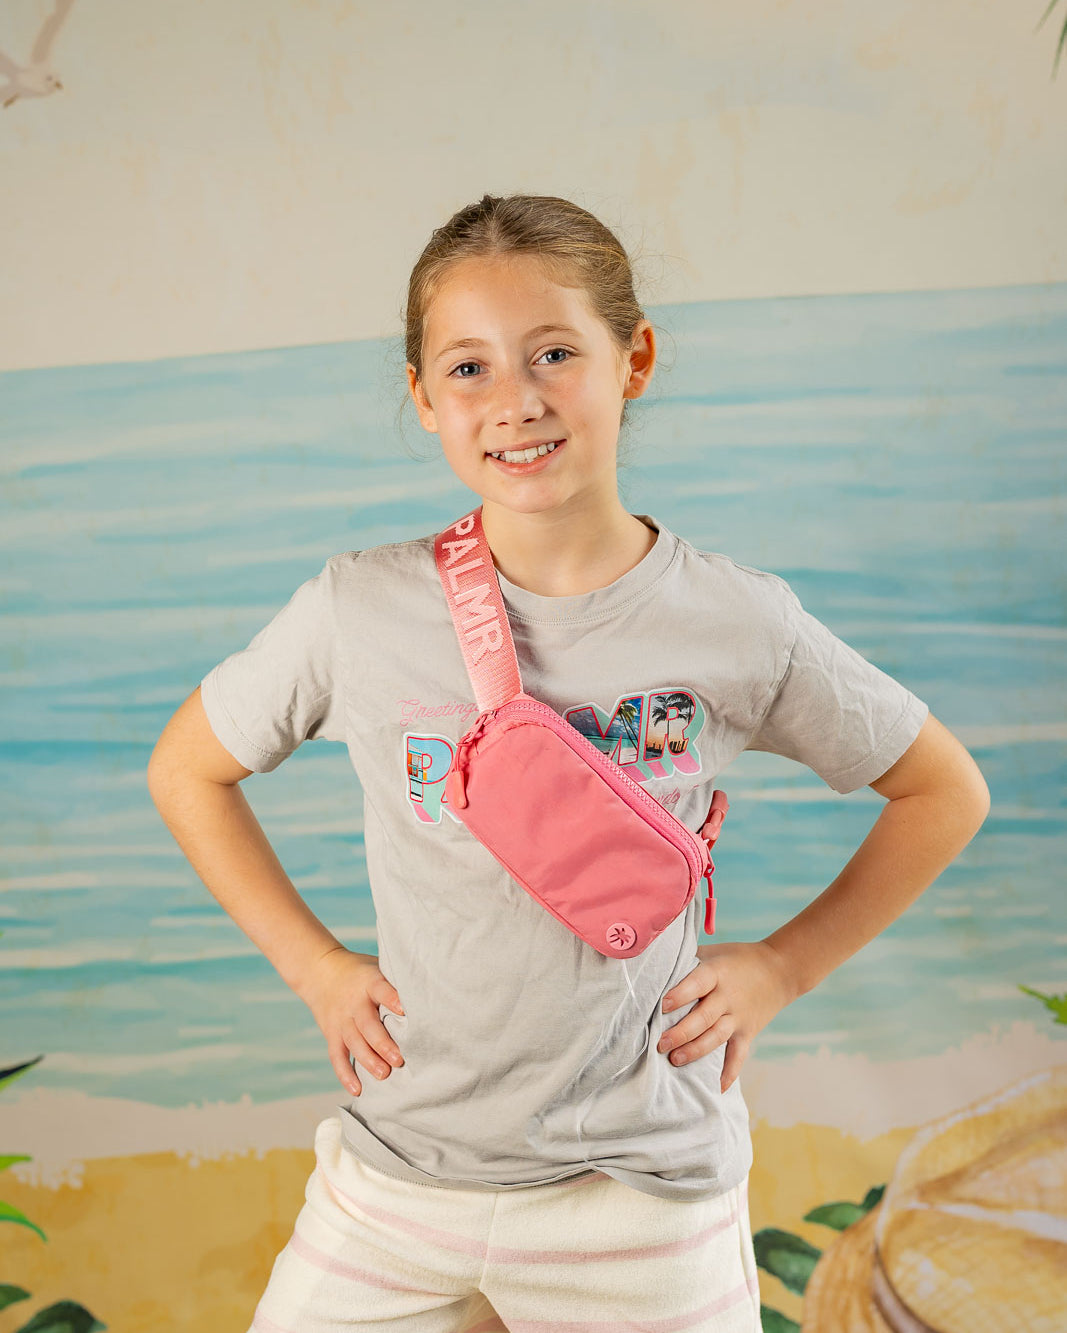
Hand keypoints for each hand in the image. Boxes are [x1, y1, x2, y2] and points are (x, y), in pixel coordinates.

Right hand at [297, 946, 405, 1096]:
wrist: (321, 972)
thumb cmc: (361, 973)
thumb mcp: (377, 967)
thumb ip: (397, 980)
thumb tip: (433, 991)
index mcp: (369, 982)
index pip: (381, 990)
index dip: (391, 999)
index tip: (404, 1010)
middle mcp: (354, 1003)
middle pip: (367, 1024)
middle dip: (382, 1043)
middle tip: (399, 1059)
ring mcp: (341, 1020)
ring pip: (353, 1042)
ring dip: (368, 1060)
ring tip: (384, 1075)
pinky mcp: (332, 1034)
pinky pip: (337, 1056)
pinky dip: (345, 1074)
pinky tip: (358, 1089)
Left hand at [657, 941, 795, 1093]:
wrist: (780, 969)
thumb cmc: (738, 958)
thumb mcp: (714, 952)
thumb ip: (688, 961)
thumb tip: (655, 967)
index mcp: (717, 973)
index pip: (698, 984)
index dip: (681, 994)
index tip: (663, 1005)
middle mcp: (728, 997)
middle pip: (704, 1017)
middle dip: (681, 1032)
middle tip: (661, 1044)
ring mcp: (739, 1017)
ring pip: (716, 1037)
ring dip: (696, 1051)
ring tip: (675, 1060)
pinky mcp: (748, 1032)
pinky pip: (739, 1055)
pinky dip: (730, 1073)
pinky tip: (717, 1088)